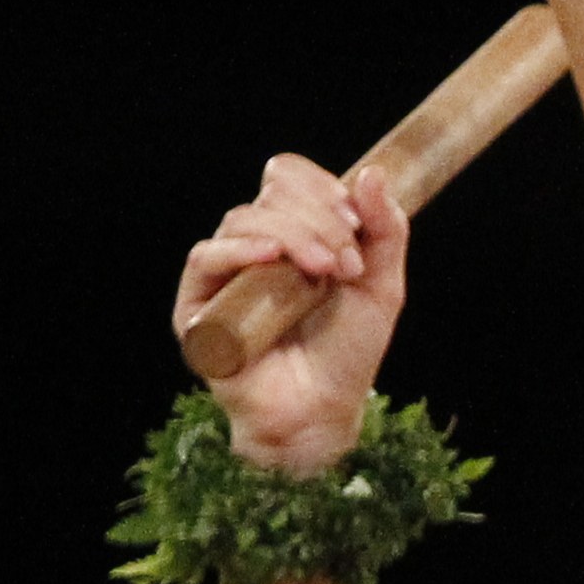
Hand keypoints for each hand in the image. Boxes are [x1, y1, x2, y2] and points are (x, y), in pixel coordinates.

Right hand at [178, 156, 404, 475]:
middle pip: (271, 194)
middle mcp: (254, 245)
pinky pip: (206, 257)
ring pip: (242, 220)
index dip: (320, 187)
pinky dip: (239, 250)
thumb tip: (373, 174)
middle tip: (347, 262)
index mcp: (294, 234)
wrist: (322, 410)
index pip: (289, 179)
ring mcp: (224, 271)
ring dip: (292, 235)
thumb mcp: (381, 286)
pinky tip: (271, 259)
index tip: (356, 220)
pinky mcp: (198, 302)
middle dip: (318, 219)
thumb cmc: (347, 352)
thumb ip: (385, 232)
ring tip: (325, 271)